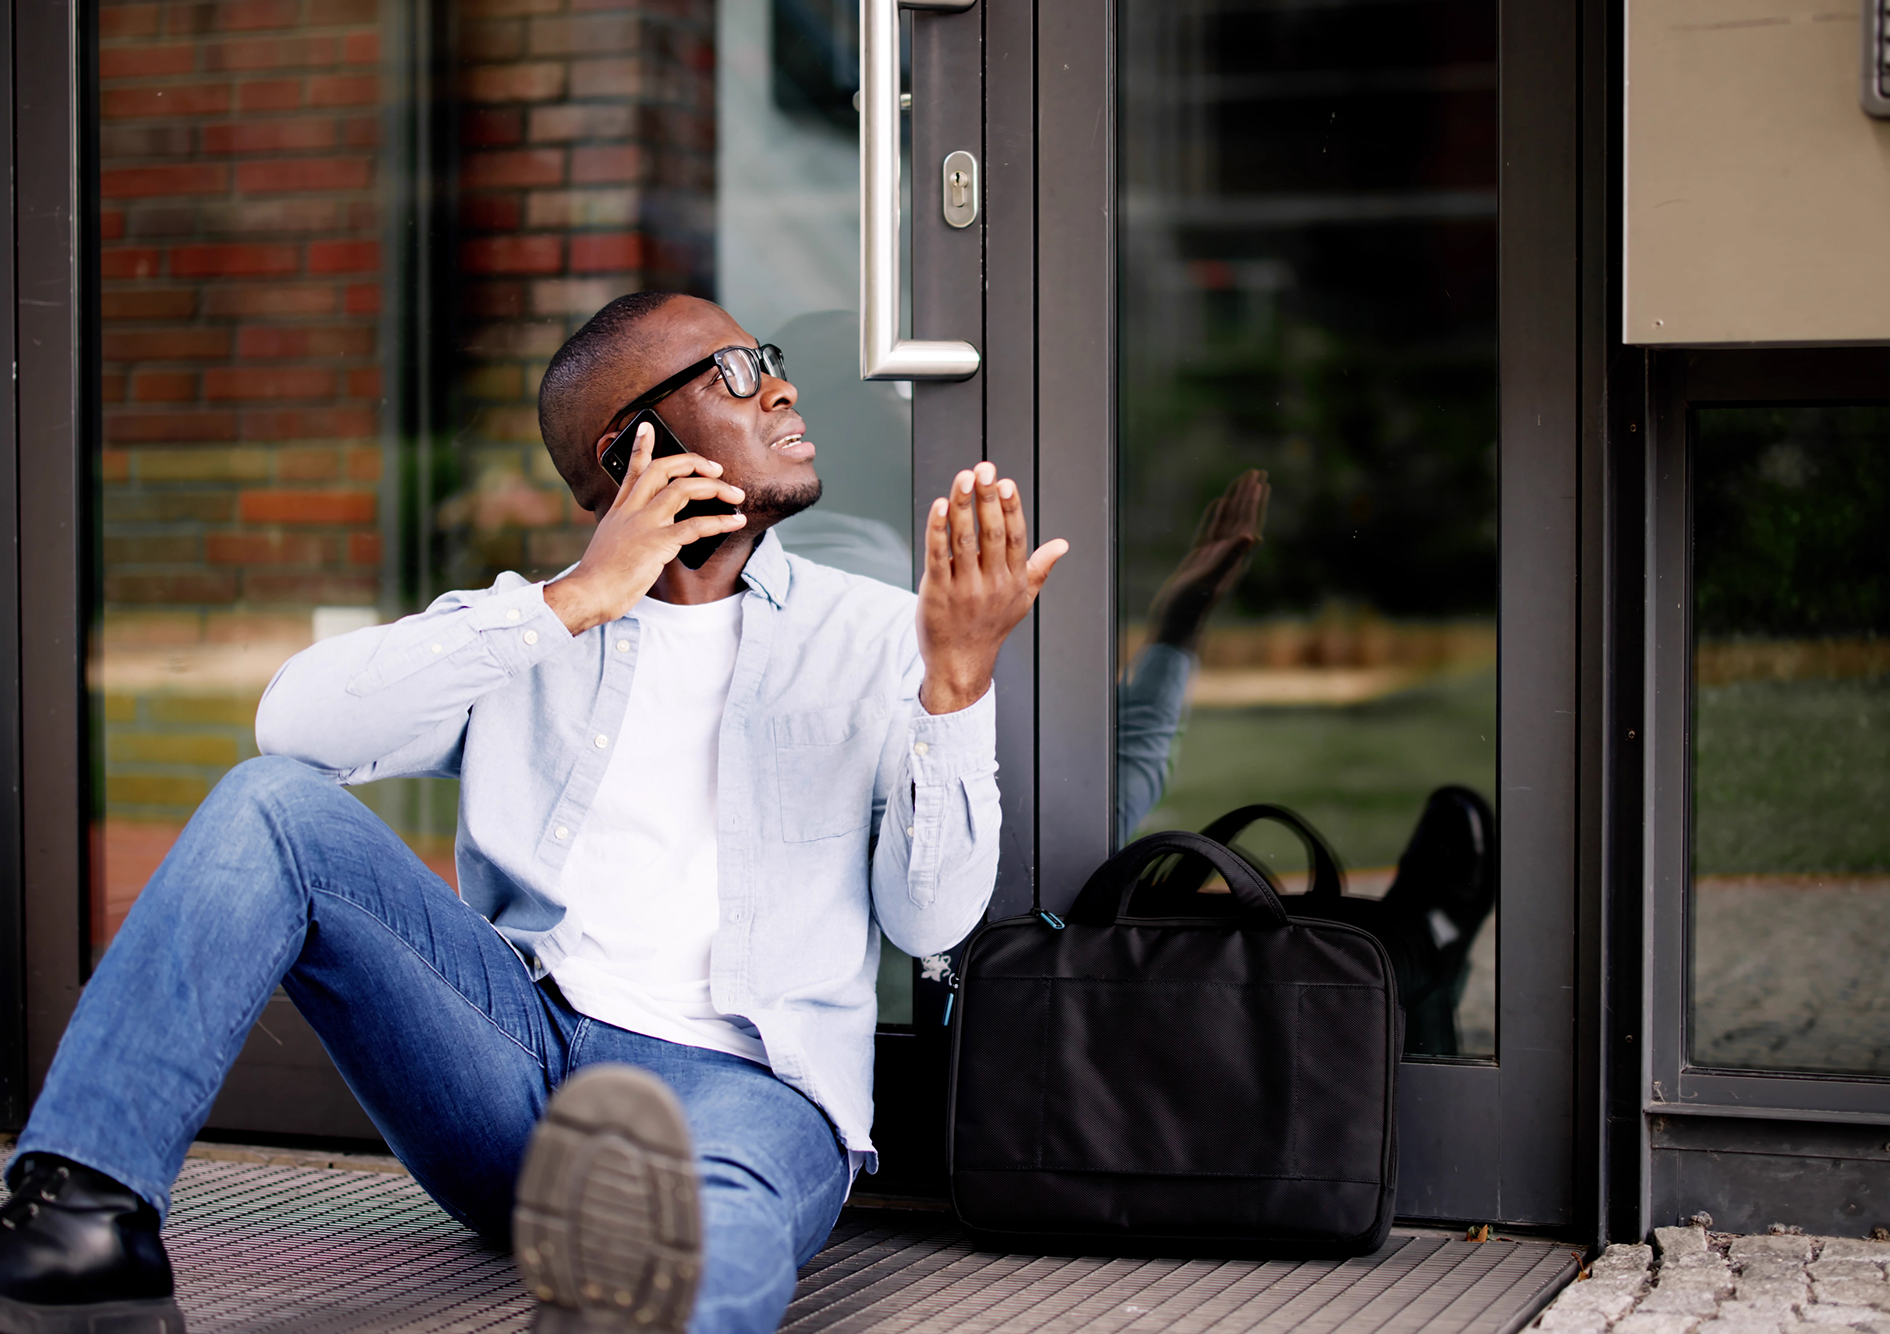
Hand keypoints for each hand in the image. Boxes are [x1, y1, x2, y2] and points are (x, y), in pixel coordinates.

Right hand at [543, 422, 748, 633]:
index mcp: (620, 509)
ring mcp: (644, 524)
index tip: (649, 427)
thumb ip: (629, 530)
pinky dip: (719, 521)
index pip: (632, 470)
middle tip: (716, 468)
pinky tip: (734, 522)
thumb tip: (654, 531)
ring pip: (683, 490)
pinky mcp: (657, 543)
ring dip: (715, 489)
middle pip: (663, 470)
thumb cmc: (600, 575)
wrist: (589, 593)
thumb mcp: (610, 542)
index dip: (642, 447)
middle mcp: (632, 510)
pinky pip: (694, 526)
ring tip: (735, 495)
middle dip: (692, 462)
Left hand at [917, 461, 1068, 713]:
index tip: (1005, 482)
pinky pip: (937, 556)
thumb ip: (1040, 568)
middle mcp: (992, 583)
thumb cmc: (990, 627)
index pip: (1014, 537)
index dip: (1010, 508)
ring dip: (962, 506)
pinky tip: (938, 507)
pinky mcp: (937, 592)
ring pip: (963, 540)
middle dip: (987, 499)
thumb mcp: (1022, 599)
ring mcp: (964, 588)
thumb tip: (1062, 544)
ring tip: (962, 479)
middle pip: (990, 534)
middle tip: (983, 469)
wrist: (961, 663)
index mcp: (1014, 579)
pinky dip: (937, 530)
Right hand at [1147, 469, 1268, 652]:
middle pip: (1242, 517)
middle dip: (1249, 495)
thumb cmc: (1191, 606)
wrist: (1177, 624)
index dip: (1253, 501)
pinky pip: (1211, 530)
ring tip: (1242, 481)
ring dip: (1236, 500)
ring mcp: (1214, 556)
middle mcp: (1228, 554)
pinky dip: (1216, 515)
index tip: (1259, 480)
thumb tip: (1252, 536)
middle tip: (1257, 472)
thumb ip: (1230, 557)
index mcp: (1234, 557)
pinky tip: (1219, 503)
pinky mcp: (1200, 559)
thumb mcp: (1210, 579)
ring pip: (1227, 521)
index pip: (1246, 522)